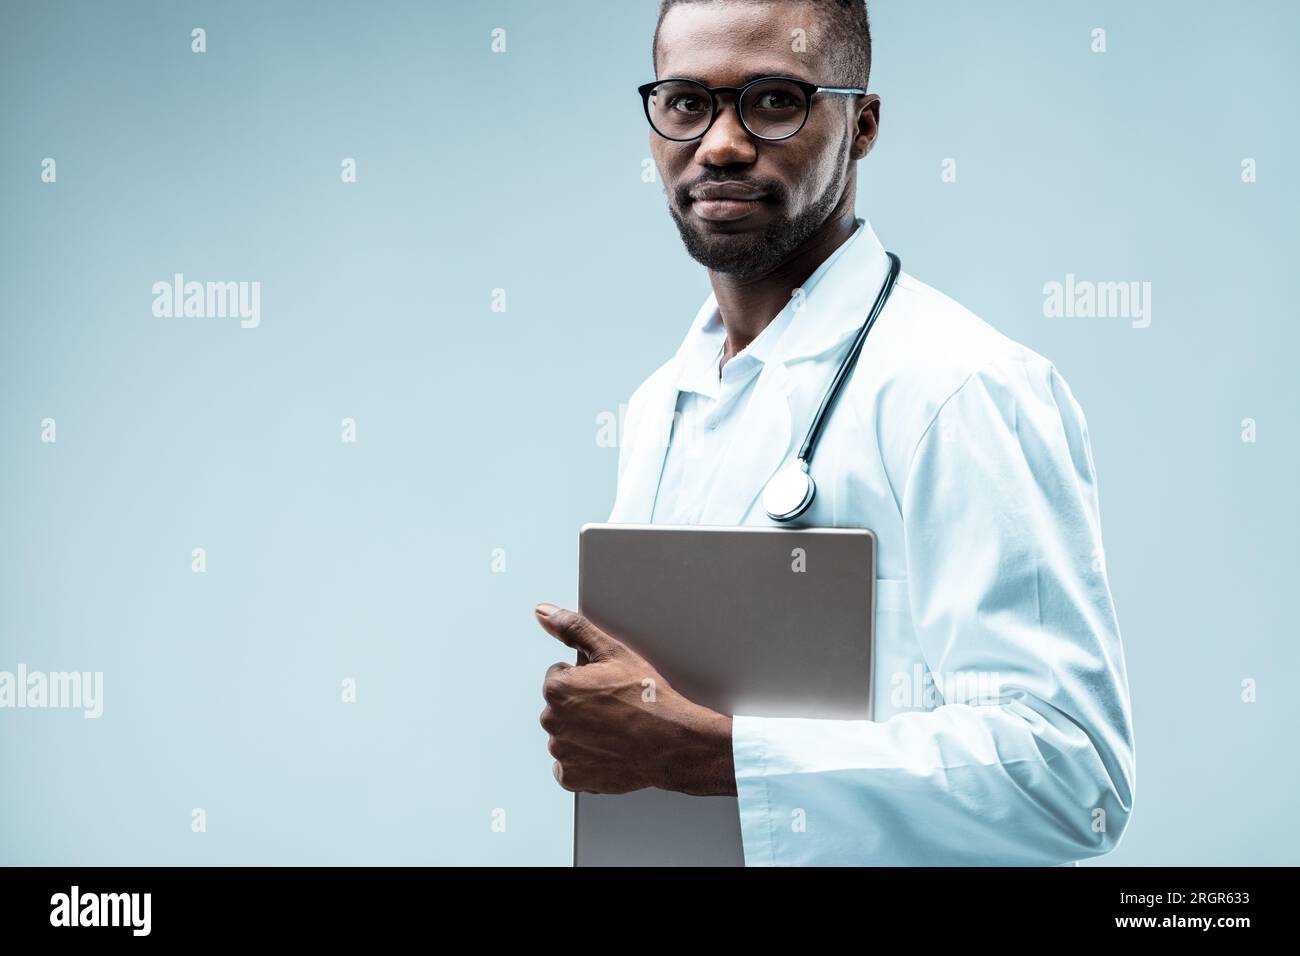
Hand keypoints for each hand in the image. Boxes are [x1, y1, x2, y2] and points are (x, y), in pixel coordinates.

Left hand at [536, 603, 735, 795]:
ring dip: (583, 733)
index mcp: (557, 688)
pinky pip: (569, 766)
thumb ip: (573, 628)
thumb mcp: (613, 652)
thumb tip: (544, 612)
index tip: (608, 688)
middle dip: (581, 706)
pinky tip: (608, 750)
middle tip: (614, 708)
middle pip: (560, 707)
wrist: (673, 742)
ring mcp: (561, 752)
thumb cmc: (647, 698)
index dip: (586, 680)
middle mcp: (552, 721)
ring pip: (566, 735)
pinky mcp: (572, 776)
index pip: (559, 677)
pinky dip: (584, 760)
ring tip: (615, 730)